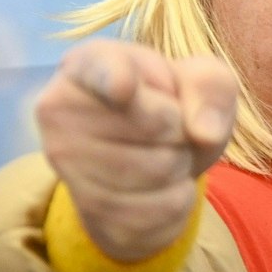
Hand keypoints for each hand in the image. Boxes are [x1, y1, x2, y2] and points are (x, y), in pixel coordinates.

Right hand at [35, 39, 238, 261]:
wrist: (147, 164)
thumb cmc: (170, 109)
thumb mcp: (200, 83)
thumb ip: (210, 87)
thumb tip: (204, 132)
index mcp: (87, 63)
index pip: (99, 70)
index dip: (116, 78)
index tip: (124, 86)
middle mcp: (61, 109)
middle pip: (157, 125)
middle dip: (182, 131)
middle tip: (167, 129)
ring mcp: (67, 163)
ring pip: (160, 169)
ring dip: (180, 166)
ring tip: (161, 154)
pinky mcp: (89, 208)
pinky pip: (163, 208)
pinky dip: (178, 200)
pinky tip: (157, 187)